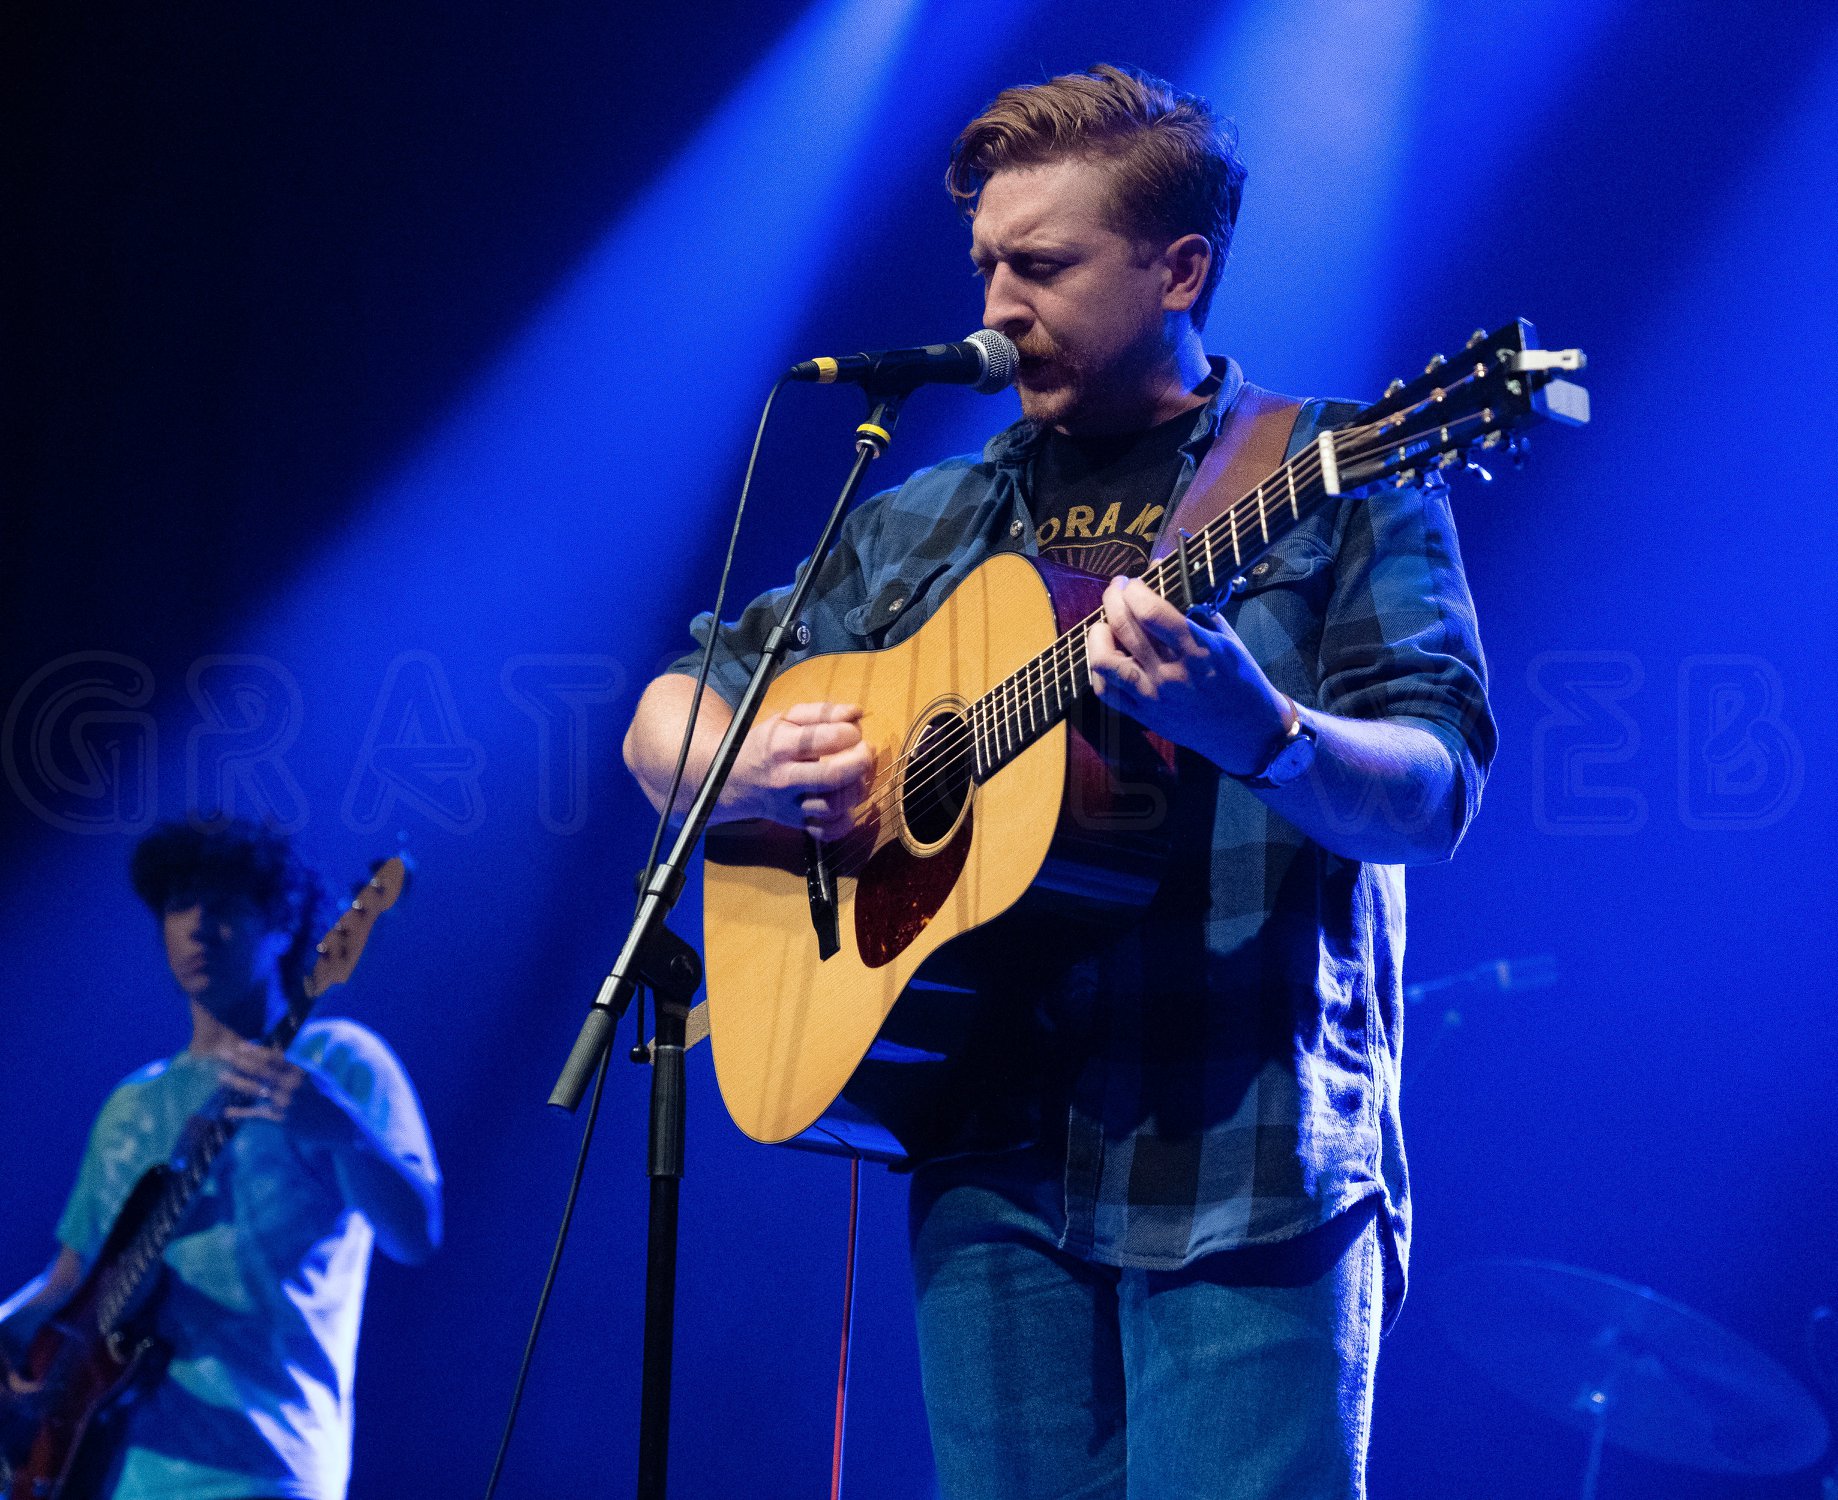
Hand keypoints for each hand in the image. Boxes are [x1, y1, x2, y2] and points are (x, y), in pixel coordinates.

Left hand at [219, 1041, 357, 1149]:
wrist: (346, 1124)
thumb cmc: (336, 1095)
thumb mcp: (324, 1074)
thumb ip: (304, 1064)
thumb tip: (287, 1052)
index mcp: (303, 1070)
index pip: (274, 1057)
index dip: (256, 1051)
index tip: (240, 1045)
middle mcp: (292, 1085)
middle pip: (260, 1070)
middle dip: (239, 1061)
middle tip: (221, 1053)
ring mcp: (286, 1103)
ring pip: (255, 1090)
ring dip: (236, 1082)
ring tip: (220, 1076)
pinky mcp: (283, 1120)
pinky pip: (258, 1115)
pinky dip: (242, 1113)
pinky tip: (227, 1111)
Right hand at [717, 700, 875, 839]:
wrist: (733, 779)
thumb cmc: (767, 744)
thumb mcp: (786, 719)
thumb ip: (822, 712)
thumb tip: (857, 713)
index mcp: (781, 746)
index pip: (826, 739)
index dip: (850, 733)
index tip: (853, 731)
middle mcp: (785, 779)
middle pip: (833, 776)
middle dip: (861, 761)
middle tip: (866, 751)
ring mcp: (790, 806)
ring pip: (835, 806)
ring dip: (858, 788)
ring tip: (857, 775)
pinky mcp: (797, 825)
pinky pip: (829, 832)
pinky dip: (845, 820)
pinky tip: (846, 803)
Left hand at [1087, 576, 1291, 775]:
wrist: (1249, 732)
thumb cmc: (1241, 679)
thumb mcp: (1226, 639)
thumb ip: (1194, 607)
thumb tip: (1163, 572)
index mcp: (1196, 651)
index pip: (1150, 611)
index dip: (1134, 590)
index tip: (1134, 582)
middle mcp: (1170, 674)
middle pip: (1124, 628)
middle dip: (1113, 598)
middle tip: (1116, 589)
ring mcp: (1153, 697)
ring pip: (1104, 662)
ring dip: (1099, 634)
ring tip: (1105, 623)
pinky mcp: (1144, 717)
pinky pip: (1106, 692)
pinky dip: (1099, 668)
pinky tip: (1106, 654)